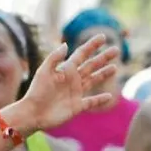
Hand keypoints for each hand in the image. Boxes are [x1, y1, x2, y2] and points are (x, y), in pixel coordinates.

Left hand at [6, 35, 121, 133]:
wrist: (34, 113)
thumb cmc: (37, 91)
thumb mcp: (44, 71)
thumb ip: (55, 58)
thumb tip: (66, 45)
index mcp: (66, 69)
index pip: (82, 54)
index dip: (92, 45)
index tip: (102, 37)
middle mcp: (72, 79)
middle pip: (91, 65)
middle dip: (103, 57)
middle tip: (116, 49)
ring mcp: (76, 92)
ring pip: (93, 80)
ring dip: (104, 74)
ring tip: (115, 68)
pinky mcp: (77, 106)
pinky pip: (92, 101)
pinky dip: (101, 99)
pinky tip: (109, 96)